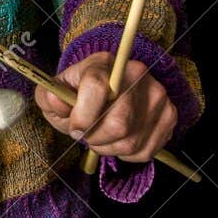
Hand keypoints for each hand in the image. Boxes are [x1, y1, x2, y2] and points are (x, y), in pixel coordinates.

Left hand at [34, 51, 176, 162]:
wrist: (108, 90)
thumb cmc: (78, 95)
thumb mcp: (55, 92)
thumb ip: (48, 97)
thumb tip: (57, 101)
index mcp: (103, 64)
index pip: (97, 87)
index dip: (82, 116)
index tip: (74, 127)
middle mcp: (135, 74)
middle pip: (118, 123)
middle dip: (95, 138)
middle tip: (87, 135)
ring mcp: (156, 94)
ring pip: (130, 141)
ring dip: (108, 148)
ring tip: (101, 137)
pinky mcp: (169, 114)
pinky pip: (145, 150)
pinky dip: (126, 154)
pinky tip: (118, 140)